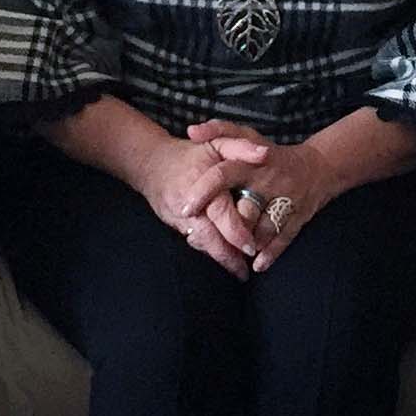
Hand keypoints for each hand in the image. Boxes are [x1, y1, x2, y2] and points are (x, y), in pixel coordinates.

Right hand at [128, 131, 259, 278]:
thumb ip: (241, 147)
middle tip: (245, 272)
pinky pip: (194, 241)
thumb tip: (264, 154)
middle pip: (210, 238)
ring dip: (219, 258)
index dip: (236, 233)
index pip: (221, 214)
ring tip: (238, 270)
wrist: (151, 163)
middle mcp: (189, 206)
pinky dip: (208, 250)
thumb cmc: (192, 153)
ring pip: (201, 244)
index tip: (251, 247)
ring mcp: (178, 218)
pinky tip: (222, 258)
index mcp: (203, 185)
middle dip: (228, 257)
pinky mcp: (174, 225)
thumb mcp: (217, 143)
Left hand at [186, 121, 346, 272]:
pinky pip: (284, 237)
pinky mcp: (298, 217)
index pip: (223, 174)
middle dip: (227, 227)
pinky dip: (271, 253)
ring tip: (230, 255)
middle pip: (244, 209)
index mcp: (252, 162)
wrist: (318, 167)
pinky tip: (257, 265)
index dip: (204, 192)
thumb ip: (218, 130)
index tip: (186, 209)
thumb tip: (191, 130)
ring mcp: (285, 201)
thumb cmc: (272, 154)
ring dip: (247, 243)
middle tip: (206, 240)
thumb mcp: (247, 135)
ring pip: (263, 228)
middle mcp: (269, 182)